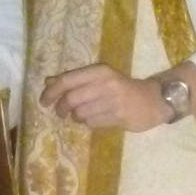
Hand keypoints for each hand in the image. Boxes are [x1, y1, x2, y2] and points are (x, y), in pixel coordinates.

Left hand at [40, 64, 167, 130]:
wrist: (152, 100)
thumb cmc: (122, 88)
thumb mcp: (99, 79)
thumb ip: (74, 80)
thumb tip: (48, 82)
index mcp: (99, 71)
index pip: (67, 80)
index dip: (51, 92)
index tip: (43, 101)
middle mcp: (105, 83)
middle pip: (70, 99)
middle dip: (61, 108)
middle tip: (60, 112)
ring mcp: (112, 101)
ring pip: (79, 113)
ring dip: (76, 117)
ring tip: (82, 115)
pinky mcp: (118, 116)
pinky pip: (91, 123)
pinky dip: (88, 123)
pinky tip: (95, 119)